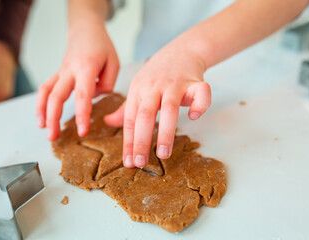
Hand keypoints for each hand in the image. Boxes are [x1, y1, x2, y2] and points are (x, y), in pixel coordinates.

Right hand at [37, 12, 119, 140]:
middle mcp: (70, 70)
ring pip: (46, 93)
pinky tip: (42, 118)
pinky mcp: (57, 75)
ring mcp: (61, 72)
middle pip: (57, 96)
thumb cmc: (102, 47)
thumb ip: (109, 82)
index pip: (83, 95)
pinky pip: (45, 89)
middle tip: (54, 137)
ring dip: (42, 113)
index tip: (82, 131)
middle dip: (54, 118)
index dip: (82, 115)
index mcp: (87, 67)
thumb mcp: (114, 62)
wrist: (85, 30)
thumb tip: (96, 98)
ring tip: (45, 130)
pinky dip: (40, 104)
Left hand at [105, 36, 210, 167]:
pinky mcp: (195, 81)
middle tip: (140, 163)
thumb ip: (125, 108)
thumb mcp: (138, 88)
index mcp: (138, 91)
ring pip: (169, 108)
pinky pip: (200, 93)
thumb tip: (108, 122)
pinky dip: (199, 105)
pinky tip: (194, 117)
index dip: (128, 142)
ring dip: (165, 132)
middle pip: (145, 115)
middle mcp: (154, 87)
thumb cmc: (158, 73)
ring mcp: (174, 84)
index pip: (130, 119)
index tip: (129, 162)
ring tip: (163, 154)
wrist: (182, 49)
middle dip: (141, 140)